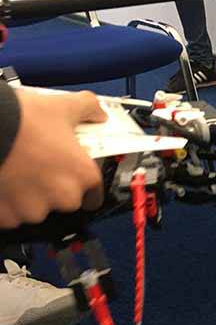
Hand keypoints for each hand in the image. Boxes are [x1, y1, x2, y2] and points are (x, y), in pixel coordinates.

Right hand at [0, 89, 106, 228]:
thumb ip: (87, 109)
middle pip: (64, 202)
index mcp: (83, 175)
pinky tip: (3, 182)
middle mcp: (63, 197)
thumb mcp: (61, 106)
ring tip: (16, 173)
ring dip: (28, 197)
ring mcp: (33, 210)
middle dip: (53, 189)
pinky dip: (6, 203)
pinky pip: (10, 216)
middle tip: (38, 167)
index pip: (95, 194)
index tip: (71, 175)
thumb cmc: (21, 120)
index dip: (82, 184)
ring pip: (35, 210)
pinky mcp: (7, 218)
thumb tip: (98, 113)